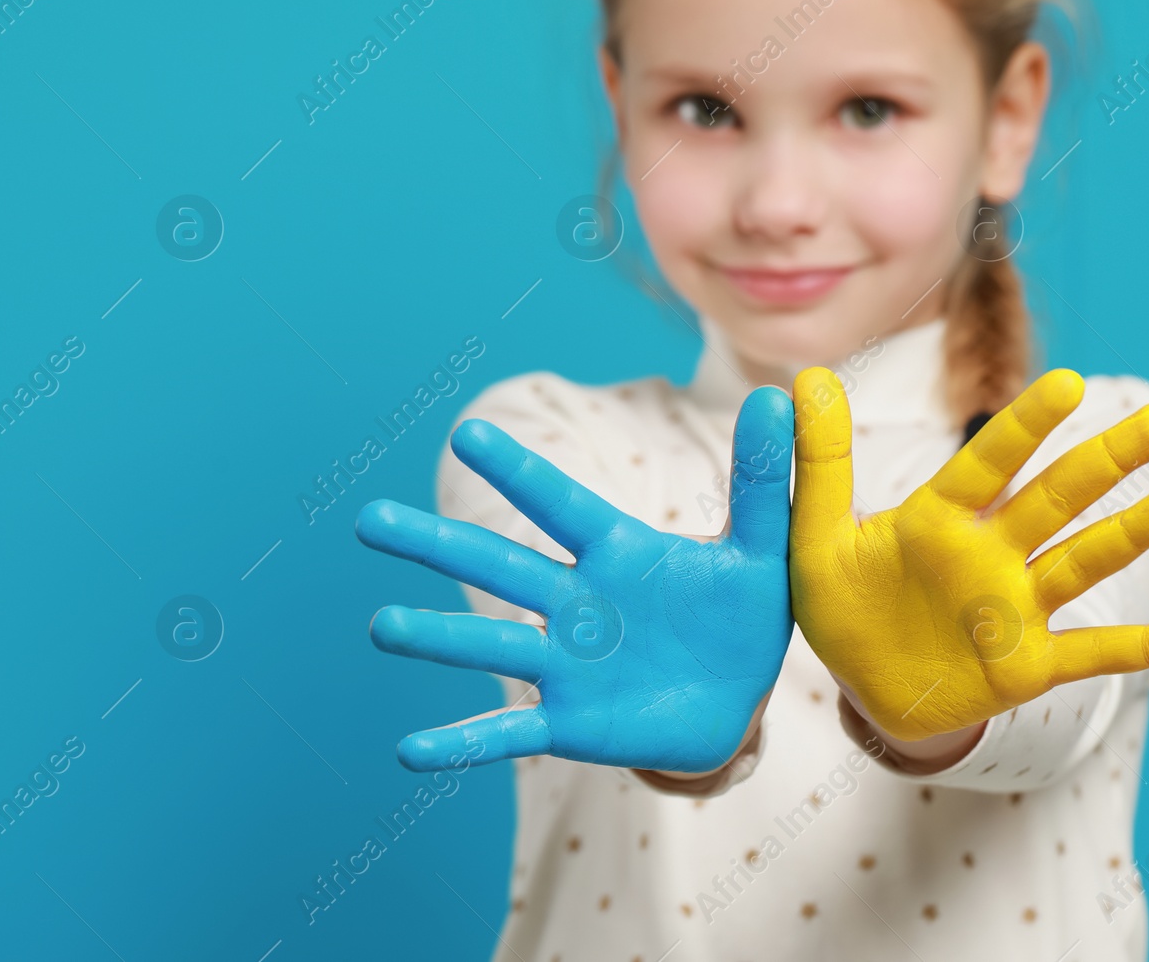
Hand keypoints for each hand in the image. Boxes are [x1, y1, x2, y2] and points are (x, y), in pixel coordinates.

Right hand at [354, 385, 793, 773]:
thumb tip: (778, 395)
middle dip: (438, 545)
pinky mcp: (569, 722)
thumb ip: (764, 481)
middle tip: (370, 519)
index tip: (466, 432)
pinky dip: (461, 744)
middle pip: (500, 567)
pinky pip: (507, 734)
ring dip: (436, 640)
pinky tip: (408, 752)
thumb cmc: (740, 615)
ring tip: (381, 627)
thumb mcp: (761, 551)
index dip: (518, 473)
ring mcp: (566, 663)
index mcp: (616, 553)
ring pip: (492, 645)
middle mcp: (576, 602)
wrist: (738, 700)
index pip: (560, 506)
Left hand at [789, 366, 1148, 742]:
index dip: (1025, 427)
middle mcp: (991, 554)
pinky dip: (1145, 648)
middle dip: (1106, 462)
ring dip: (1131, 535)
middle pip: (1055, 500)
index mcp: (940, 519)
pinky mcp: (1030, 666)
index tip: (1068, 383)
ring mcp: (1017, 608)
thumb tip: (805, 376)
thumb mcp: (817, 537)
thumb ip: (819, 462)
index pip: (989, 465)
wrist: (864, 688)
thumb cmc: (844, 604)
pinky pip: (1094, 655)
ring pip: (1082, 563)